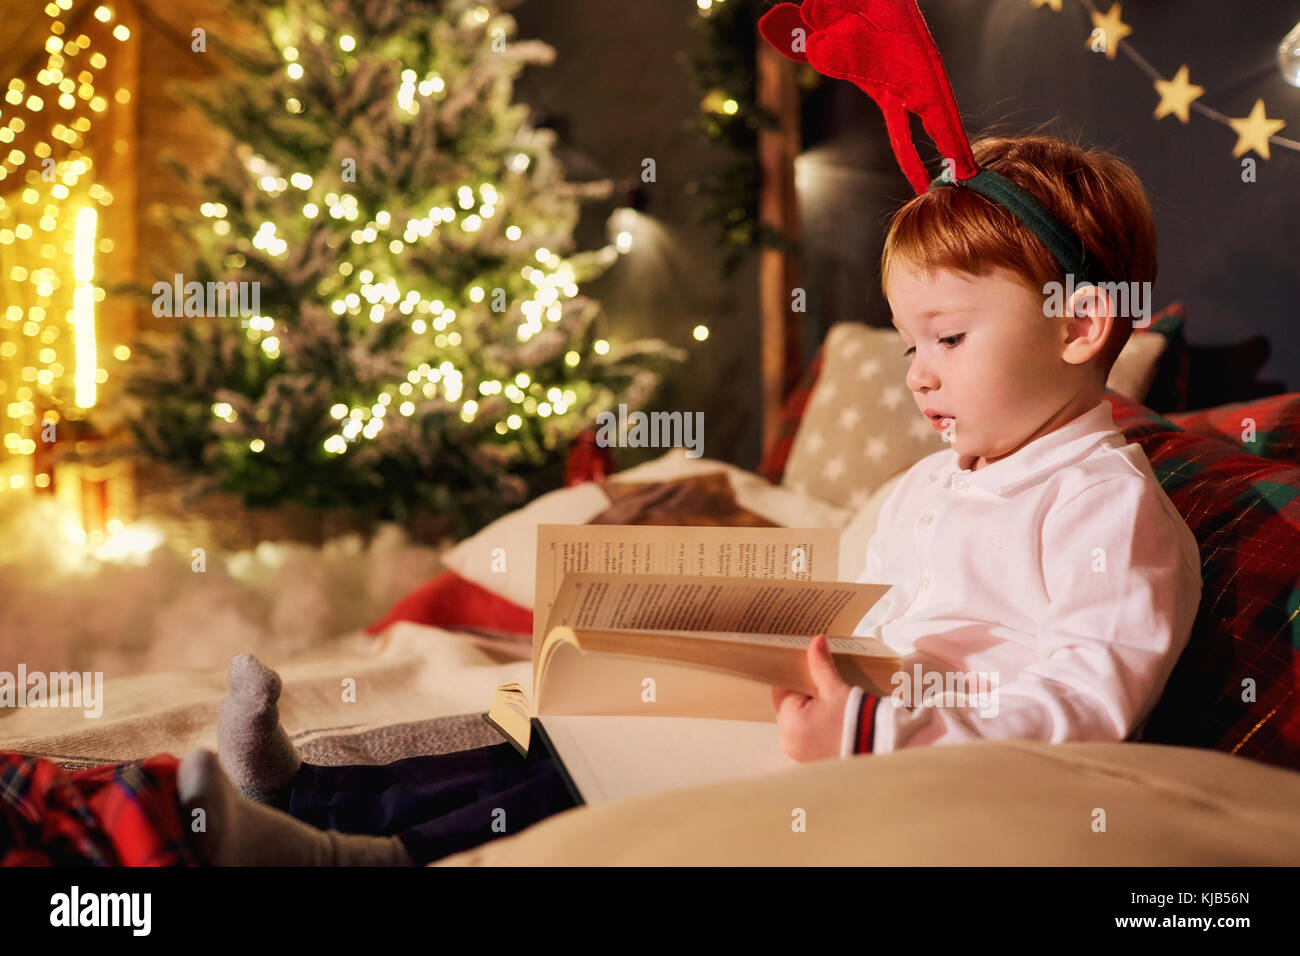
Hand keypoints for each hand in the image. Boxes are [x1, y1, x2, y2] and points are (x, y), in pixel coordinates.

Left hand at [771, 634, 852, 762]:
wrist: (879, 747)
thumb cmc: (857, 720)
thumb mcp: (835, 689)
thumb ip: (821, 665)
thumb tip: (816, 641)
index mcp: (789, 722)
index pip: (781, 690)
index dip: (794, 677)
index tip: (807, 669)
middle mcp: (788, 740)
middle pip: (788, 706)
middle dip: (803, 694)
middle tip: (822, 685)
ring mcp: (798, 752)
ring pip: (797, 721)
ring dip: (809, 710)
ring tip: (828, 702)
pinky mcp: (810, 759)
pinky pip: (806, 735)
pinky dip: (814, 725)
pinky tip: (830, 718)